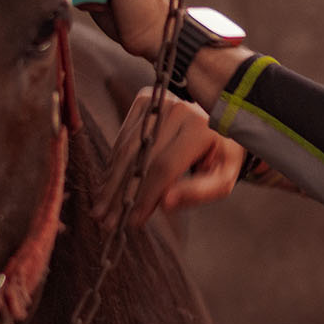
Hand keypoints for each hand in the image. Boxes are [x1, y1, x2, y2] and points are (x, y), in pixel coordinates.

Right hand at [94, 86, 244, 228]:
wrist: (220, 122)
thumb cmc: (221, 156)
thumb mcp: (223, 178)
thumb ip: (199, 192)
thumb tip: (165, 203)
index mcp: (200, 129)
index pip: (165, 167)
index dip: (146, 195)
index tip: (134, 221)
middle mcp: (178, 110)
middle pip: (140, 158)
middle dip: (122, 194)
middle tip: (108, 222)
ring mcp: (159, 103)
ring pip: (127, 148)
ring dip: (112, 182)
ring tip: (101, 210)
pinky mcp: (144, 101)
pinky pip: (123, 137)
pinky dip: (114, 164)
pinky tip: (107, 187)